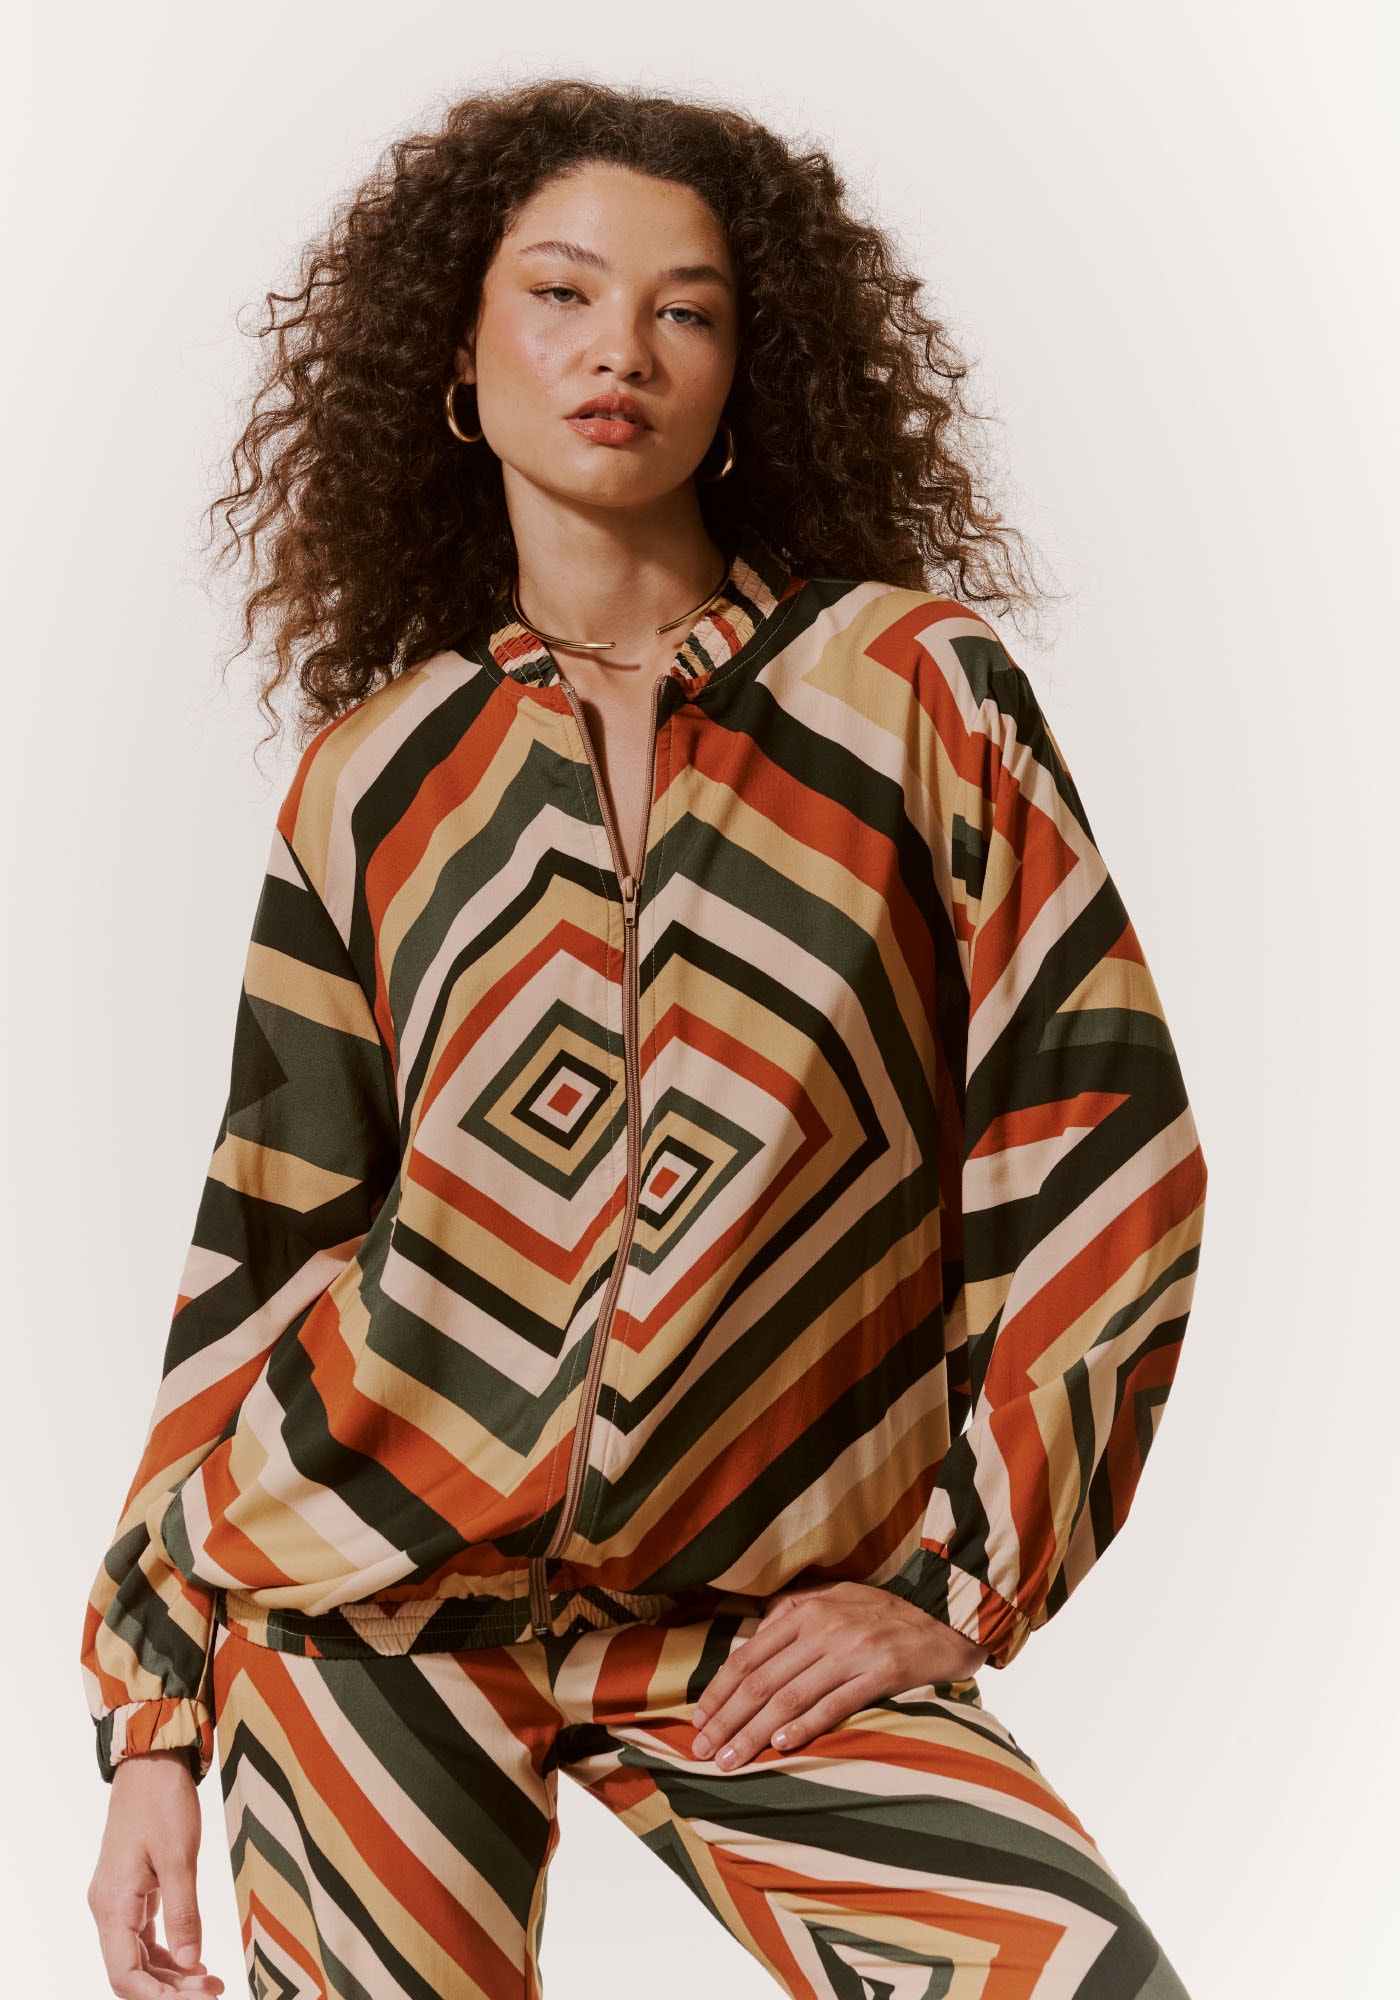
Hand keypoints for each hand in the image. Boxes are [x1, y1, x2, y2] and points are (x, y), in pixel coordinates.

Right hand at [87, 1750, 224, 1996]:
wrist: (151, 1763)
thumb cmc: (162, 1802)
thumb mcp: (179, 1857)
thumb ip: (184, 1912)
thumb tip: (191, 1961)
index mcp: (113, 1904)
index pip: (125, 1973)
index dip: (156, 1997)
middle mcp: (108, 1908)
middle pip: (131, 1971)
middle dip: (169, 1990)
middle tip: (212, 1992)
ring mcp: (118, 1901)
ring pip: (138, 1957)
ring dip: (170, 1975)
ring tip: (209, 1983)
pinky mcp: (131, 1892)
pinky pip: (143, 1937)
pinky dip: (167, 1953)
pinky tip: (194, 1961)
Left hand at [690, 1580, 990, 1769]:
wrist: (947, 1616)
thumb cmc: (885, 1613)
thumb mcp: (835, 1598)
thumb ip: (792, 1613)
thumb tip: (753, 1638)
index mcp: (805, 1611)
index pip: (748, 1656)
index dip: (720, 1691)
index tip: (699, 1721)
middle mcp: (824, 1628)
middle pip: (762, 1681)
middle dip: (728, 1719)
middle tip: (704, 1751)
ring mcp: (853, 1650)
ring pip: (791, 1697)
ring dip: (755, 1733)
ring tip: (731, 1760)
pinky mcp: (881, 1672)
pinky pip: (835, 1704)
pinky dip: (805, 1727)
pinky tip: (781, 1746)